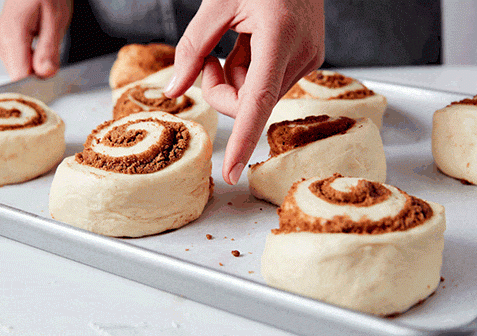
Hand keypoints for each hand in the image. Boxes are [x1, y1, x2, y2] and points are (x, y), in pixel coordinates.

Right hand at [0, 0, 71, 79]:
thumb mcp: (55, 20)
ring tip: (48, 47)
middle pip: (20, 76)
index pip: (18, 75)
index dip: (36, 83)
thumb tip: (45, 73)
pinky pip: (22, 64)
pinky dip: (35, 63)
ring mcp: (2, 43)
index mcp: (12, 34)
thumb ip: (49, 49)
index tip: (50, 82)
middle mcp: (2, 41)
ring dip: (38, 68)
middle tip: (54, 60)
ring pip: (21, 72)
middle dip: (40, 76)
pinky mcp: (7, 45)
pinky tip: (42, 50)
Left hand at [164, 0, 323, 184]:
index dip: (244, 140)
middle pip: (250, 102)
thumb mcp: (216, 2)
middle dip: (222, 89)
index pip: (258, 102)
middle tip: (208, 59)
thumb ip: (192, 49)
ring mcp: (309, 58)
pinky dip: (251, 71)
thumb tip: (173, 90)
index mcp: (278, 36)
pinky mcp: (309, 58)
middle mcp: (300, 53)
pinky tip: (249, 43)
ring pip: (259, 94)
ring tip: (235, 39)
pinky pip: (270, 82)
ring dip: (238, 79)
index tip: (231, 172)